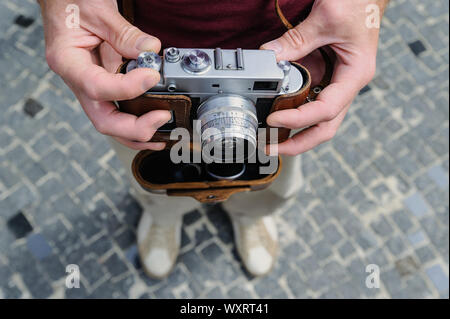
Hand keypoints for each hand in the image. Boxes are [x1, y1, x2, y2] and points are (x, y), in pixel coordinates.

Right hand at [39, 0, 171, 149]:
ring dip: (138, 134)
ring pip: (112, 123)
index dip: (128, 88)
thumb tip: (151, 50)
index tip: (152, 77)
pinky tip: (155, 124)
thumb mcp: (99, 11)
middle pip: (103, 120)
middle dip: (135, 127)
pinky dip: (137, 121)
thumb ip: (125, 33)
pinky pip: (119, 110)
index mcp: (68, 62)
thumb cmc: (72, 2)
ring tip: (163, 135)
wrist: (64, 1)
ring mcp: (91, 87)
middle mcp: (78, 81)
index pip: (97, 87)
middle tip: (162, 117)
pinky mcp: (104, 86)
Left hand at [261, 0, 387, 155]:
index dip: (298, 119)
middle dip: (298, 143)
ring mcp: (336, 82)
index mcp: (356, 75)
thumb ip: (297, 40)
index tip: (274, 120)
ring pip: (316, 117)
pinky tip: (274, 109)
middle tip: (271, 149)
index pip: (326, 110)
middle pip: (325, 127)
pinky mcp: (326, 75)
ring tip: (268, 135)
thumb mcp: (326, 18)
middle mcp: (347, 84)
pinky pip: (308, 97)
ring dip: (294, 129)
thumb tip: (270, 58)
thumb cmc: (358, 3)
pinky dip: (291, 106)